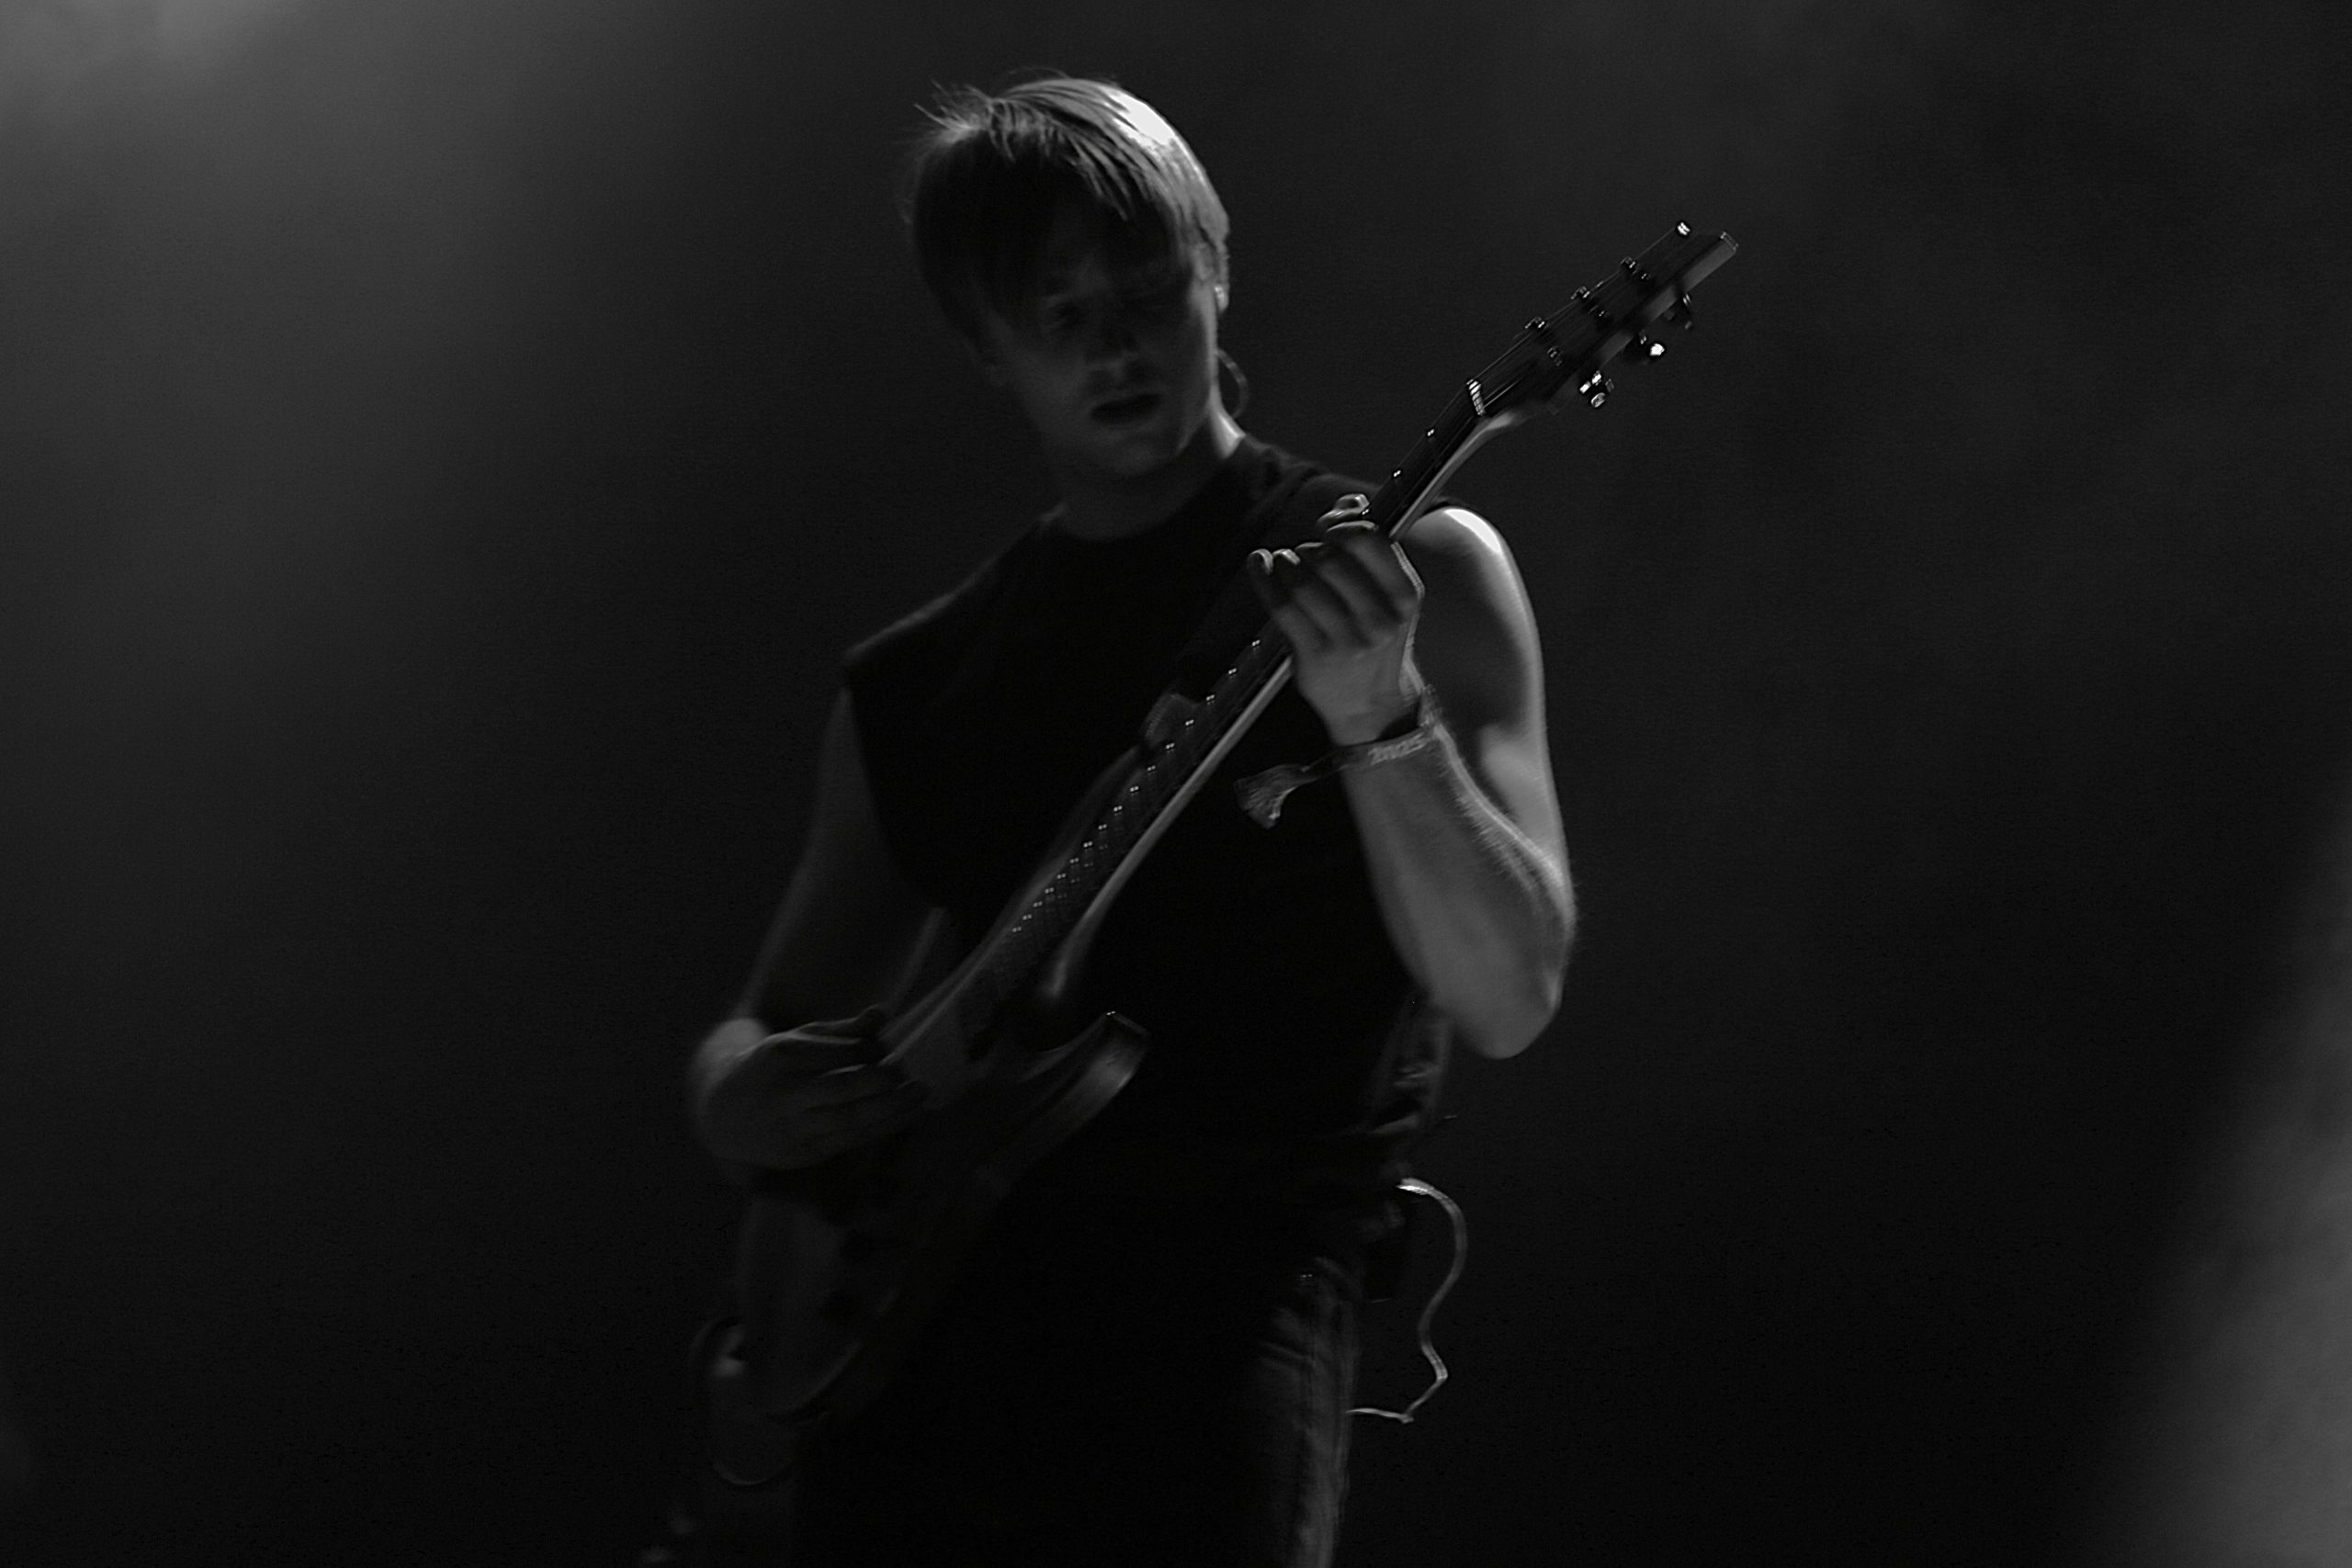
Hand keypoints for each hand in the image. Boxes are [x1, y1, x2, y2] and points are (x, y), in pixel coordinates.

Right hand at [691, 1007, 927, 1170]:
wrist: (723, 1113)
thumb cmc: (772, 1068)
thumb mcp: (798, 1039)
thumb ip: (843, 1029)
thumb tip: (883, 1012)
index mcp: (782, 1056)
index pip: (838, 1053)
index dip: (872, 1052)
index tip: (889, 1049)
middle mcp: (785, 1094)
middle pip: (844, 1088)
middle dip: (883, 1081)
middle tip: (910, 1072)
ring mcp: (792, 1128)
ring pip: (851, 1120)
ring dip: (893, 1108)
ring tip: (922, 1092)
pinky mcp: (802, 1154)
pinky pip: (851, 1141)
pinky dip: (882, 1127)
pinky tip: (907, 1114)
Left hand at [1248, 496, 1426, 743]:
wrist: (1373, 706)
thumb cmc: (1377, 640)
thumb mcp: (1390, 597)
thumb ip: (1372, 548)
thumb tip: (1349, 502)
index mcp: (1405, 596)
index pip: (1370, 539)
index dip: (1341, 523)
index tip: (1328, 526)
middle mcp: (1380, 618)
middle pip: (1330, 558)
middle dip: (1311, 548)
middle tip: (1306, 555)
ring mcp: (1348, 639)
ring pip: (1303, 580)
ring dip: (1287, 562)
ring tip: (1285, 563)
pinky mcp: (1315, 655)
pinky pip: (1281, 605)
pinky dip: (1264, 577)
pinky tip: (1259, 564)